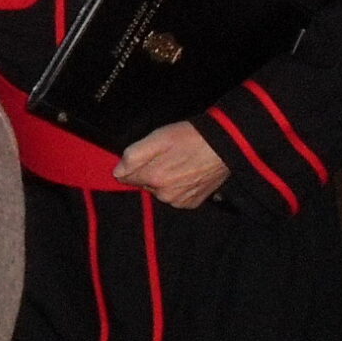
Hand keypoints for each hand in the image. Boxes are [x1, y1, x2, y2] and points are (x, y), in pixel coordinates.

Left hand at [112, 120, 228, 208]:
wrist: (224, 146)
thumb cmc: (190, 138)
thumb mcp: (158, 137)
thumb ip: (133, 155)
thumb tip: (117, 172)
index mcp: (153, 178)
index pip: (126, 177)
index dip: (133, 164)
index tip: (145, 155)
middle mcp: (165, 195)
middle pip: (144, 184)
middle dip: (150, 171)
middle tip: (166, 155)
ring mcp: (179, 201)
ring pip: (160, 191)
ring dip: (164, 180)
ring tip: (179, 163)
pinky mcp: (191, 203)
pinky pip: (176, 197)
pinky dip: (178, 187)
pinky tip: (188, 173)